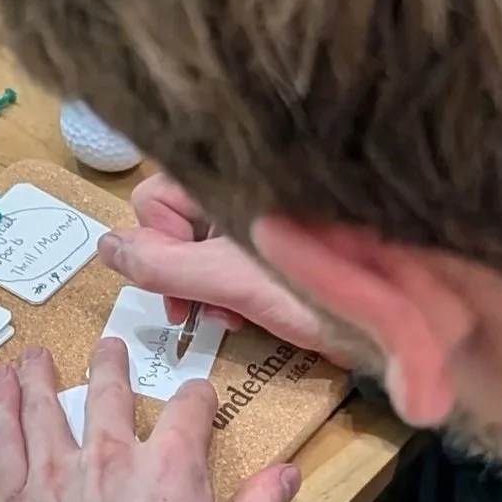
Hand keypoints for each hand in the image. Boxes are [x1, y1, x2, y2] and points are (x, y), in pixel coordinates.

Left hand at [0, 341, 299, 501]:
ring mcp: (57, 475)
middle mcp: (112, 457)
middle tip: (109, 348)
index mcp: (173, 469)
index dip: (197, 398)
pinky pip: (2, 441)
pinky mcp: (15, 501)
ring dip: (42, 374)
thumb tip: (287, 471)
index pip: (190, 408)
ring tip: (35, 356)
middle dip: (112, 364)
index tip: (197, 400)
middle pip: (110, 390)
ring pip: (47, 404)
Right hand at [96, 175, 343, 352]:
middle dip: (179, 273)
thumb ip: (163, 264)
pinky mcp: (283, 247)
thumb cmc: (316, 292)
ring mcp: (264, 218)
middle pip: (175, 223)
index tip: (180, 284)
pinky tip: (249, 315)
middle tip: (193, 315)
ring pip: (202, 248)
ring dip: (204, 288)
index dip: (158, 243)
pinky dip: (232, 290)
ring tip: (231, 318)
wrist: (397, 320)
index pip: (153, 197)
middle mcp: (243, 190)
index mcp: (229, 180)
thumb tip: (103, 247)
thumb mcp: (232, 281)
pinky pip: (232, 262)